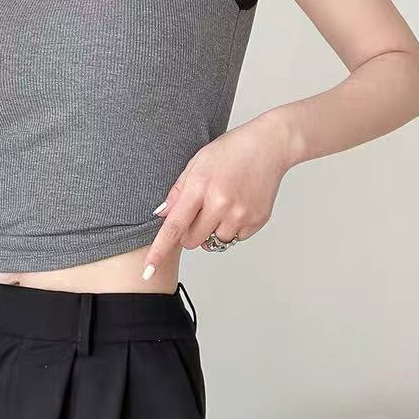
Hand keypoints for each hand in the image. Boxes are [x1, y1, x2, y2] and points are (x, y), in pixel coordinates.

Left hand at [141, 110, 293, 279]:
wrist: (270, 147)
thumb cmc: (232, 151)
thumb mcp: (197, 163)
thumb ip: (178, 191)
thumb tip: (161, 215)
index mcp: (201, 188)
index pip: (174, 227)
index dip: (159, 251)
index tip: (148, 271)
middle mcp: (221, 205)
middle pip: (192, 241)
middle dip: (190, 232)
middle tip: (200, 209)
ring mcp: (241, 215)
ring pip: (214, 242)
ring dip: (212, 230)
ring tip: (223, 204)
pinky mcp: (256, 221)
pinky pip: (234, 239)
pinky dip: (231, 228)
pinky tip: (237, 206)